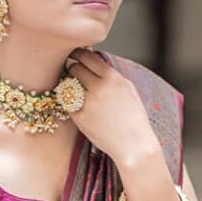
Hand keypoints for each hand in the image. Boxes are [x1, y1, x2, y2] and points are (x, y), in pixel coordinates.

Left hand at [64, 49, 158, 164]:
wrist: (133, 145)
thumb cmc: (133, 117)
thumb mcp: (128, 89)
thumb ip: (112, 74)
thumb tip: (95, 62)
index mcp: (112, 78)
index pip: (87, 57)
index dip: (79, 54)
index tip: (75, 55)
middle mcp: (99, 88)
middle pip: (75, 68)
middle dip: (73, 68)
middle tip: (72, 71)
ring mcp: (88, 104)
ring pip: (68, 85)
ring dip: (69, 84)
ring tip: (75, 88)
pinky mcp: (80, 118)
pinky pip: (68, 103)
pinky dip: (70, 102)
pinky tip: (77, 104)